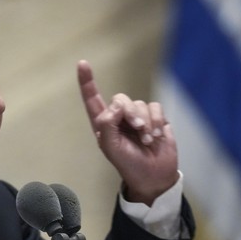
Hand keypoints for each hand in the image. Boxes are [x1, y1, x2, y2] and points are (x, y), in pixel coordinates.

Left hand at [78, 60, 178, 204]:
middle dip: (130, 113)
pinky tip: (157, 135)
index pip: (92, 100)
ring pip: (140, 103)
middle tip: (137, 129)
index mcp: (103, 124)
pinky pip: (155, 106)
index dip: (87, 82)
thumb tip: (116, 104)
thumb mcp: (111, 148)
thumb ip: (108, 124)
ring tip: (147, 140)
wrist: (154, 175)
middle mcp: (119, 117)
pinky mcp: (155, 117)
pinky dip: (157, 120)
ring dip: (146, 122)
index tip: (82, 64)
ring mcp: (138, 116)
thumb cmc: (129, 164)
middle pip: (121, 99)